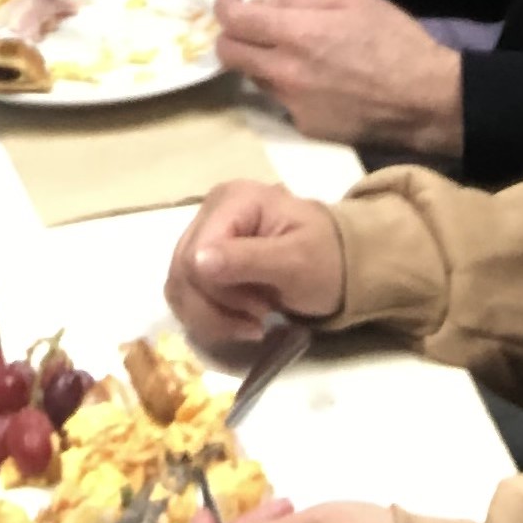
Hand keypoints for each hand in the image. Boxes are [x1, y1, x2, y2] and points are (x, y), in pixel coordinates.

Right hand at [165, 180, 342, 347]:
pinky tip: (239, 321)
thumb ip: (247, 259)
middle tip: (259, 319)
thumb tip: (196, 262)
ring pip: (179, 288)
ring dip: (212, 317)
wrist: (343, 266)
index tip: (260, 310)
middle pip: (182, 272)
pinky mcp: (203, 262)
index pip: (196, 254)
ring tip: (252, 321)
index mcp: (232, 200)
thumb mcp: (296, 261)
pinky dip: (209, 318)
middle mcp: (209, 212)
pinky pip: (186, 296)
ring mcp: (204, 236)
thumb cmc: (327, 258)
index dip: (220, 291)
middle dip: (217, 308)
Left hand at [215, 0, 463, 157]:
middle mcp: (284, 72)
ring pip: (253, 77)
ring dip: (261, 61)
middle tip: (250, 28)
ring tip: (293, 54)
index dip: (224, 7)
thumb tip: (268, 5)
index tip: (231, 1)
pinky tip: (318, 82)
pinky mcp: (304, 127)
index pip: (233, 21)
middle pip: (228, 54)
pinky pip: (281, 100)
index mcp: (296, 34)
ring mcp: (291, 104)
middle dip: (231, 36)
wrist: (426, 100)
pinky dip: (289, 86)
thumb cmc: (395, 40)